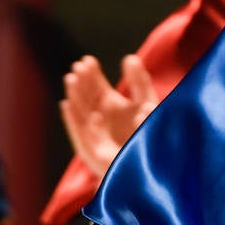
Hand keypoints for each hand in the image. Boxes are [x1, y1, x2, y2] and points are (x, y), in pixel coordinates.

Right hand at [59, 54, 157, 175]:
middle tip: (79, 65)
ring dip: (75, 96)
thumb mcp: (148, 102)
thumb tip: (130, 57)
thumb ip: (139, 82)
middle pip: (87, 98)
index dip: (92, 75)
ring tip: (71, 79)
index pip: (97, 88)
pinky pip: (81, 136)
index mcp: (112, 107)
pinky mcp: (94, 154)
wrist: (156, 166)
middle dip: (82, 82)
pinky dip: (73, 120)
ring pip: (81, 114)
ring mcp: (96, 137)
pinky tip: (67, 104)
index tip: (88, 60)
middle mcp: (101, 120)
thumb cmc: (151, 133)